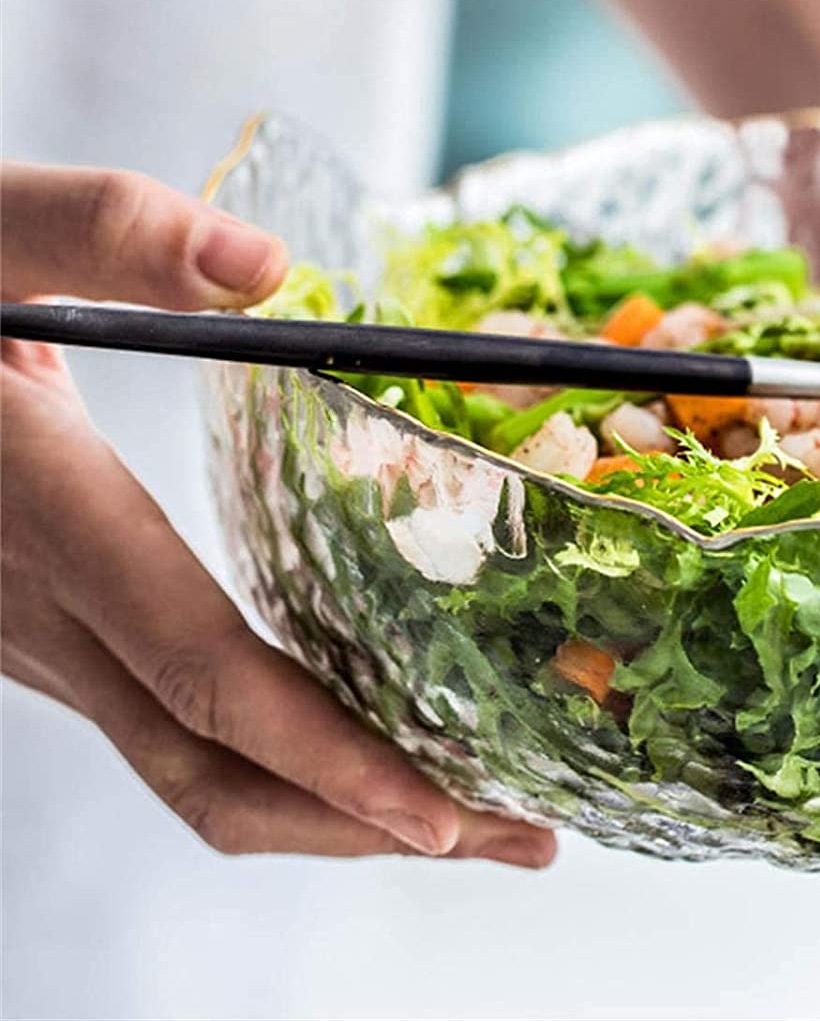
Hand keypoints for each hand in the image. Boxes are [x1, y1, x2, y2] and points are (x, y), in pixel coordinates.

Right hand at [1, 164, 555, 866]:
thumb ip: (110, 232)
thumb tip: (265, 263)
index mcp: (51, 518)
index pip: (206, 674)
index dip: (330, 758)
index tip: (446, 816)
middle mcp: (47, 607)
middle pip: (215, 769)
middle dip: (370, 824)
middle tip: (521, 839)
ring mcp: (44, 632)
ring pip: (190, 768)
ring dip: (333, 808)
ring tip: (469, 811)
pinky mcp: (54, 625)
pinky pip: (174, 724)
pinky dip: (283, 756)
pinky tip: (367, 730)